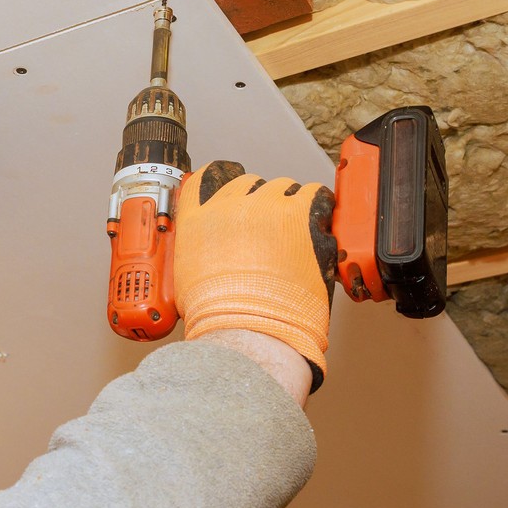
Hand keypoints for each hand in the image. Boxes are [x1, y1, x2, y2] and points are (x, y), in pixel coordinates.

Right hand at [174, 162, 336, 390]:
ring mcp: (265, 206)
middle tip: (273, 230)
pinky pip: (314, 193)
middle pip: (250, 184)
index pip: (204, 181)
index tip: (235, 198)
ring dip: (290, 205)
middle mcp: (230, 205)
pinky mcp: (299, 213)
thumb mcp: (187, 281)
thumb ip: (198, 257)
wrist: (245, 326)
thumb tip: (212, 262)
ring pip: (283, 188)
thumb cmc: (219, 315)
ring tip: (298, 233)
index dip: (225, 190)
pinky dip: (319, 205)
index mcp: (199, 219)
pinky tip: (320, 223)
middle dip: (261, 203)